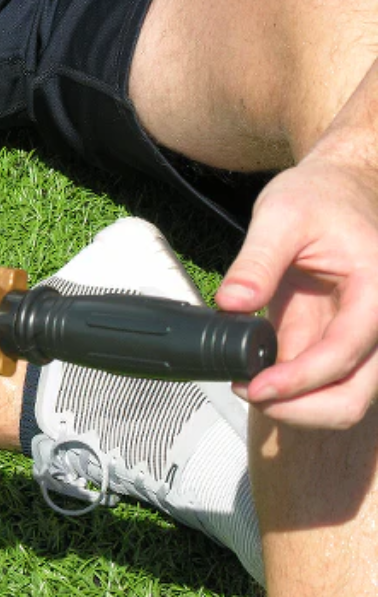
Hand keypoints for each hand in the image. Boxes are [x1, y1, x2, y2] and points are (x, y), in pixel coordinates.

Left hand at [216, 157, 377, 427]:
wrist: (338, 187)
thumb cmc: (318, 195)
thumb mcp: (281, 215)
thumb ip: (257, 262)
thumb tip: (233, 304)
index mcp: (376, 293)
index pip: (346, 351)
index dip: (301, 379)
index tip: (257, 387)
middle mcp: (375, 322)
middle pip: (355, 396)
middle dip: (302, 409)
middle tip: (249, 394)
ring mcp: (354, 334)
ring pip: (341, 397)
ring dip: (296, 405)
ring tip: (247, 387)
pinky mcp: (332, 338)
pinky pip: (317, 379)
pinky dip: (288, 387)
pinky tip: (252, 373)